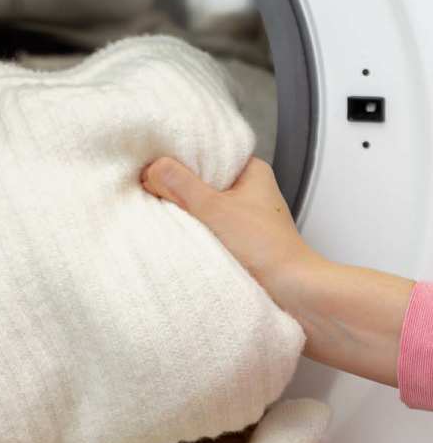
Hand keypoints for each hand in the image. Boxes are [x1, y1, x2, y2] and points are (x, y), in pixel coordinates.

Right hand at [140, 156, 319, 303]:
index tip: (154, 167)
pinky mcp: (235, 236)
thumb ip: (181, 185)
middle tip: (152, 190)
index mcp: (250, 170)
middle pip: (200, 177)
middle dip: (177, 185)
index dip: (179, 158)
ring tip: (161, 210)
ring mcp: (241, 213)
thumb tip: (154, 166)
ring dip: (183, 208)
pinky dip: (191, 226)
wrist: (291, 290)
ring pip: (201, 202)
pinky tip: (176, 230)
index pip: (207, 152)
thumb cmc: (265, 248)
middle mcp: (247, 188)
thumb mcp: (214, 209)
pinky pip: (205, 223)